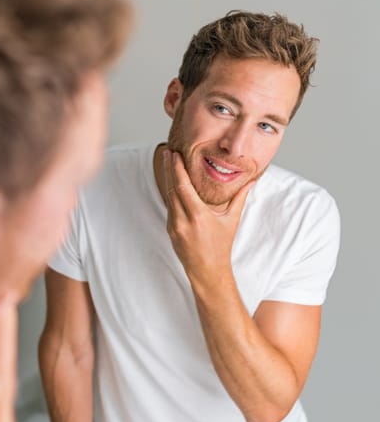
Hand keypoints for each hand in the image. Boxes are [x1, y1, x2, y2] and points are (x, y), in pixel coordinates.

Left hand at [163, 150, 253, 285]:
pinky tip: (172, 183)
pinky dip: (171, 193)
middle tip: (168, 151)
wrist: (207, 270)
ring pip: (169, 196)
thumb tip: (252, 180)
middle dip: (169, 168)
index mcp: (198, 215)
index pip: (183, 186)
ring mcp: (173, 225)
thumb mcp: (231, 221)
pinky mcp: (170, 229)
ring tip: (169, 163)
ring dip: (169, 179)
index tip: (174, 154)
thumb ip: (239, 198)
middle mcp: (182, 219)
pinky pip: (170, 207)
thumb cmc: (221, 246)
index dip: (177, 168)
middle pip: (172, 188)